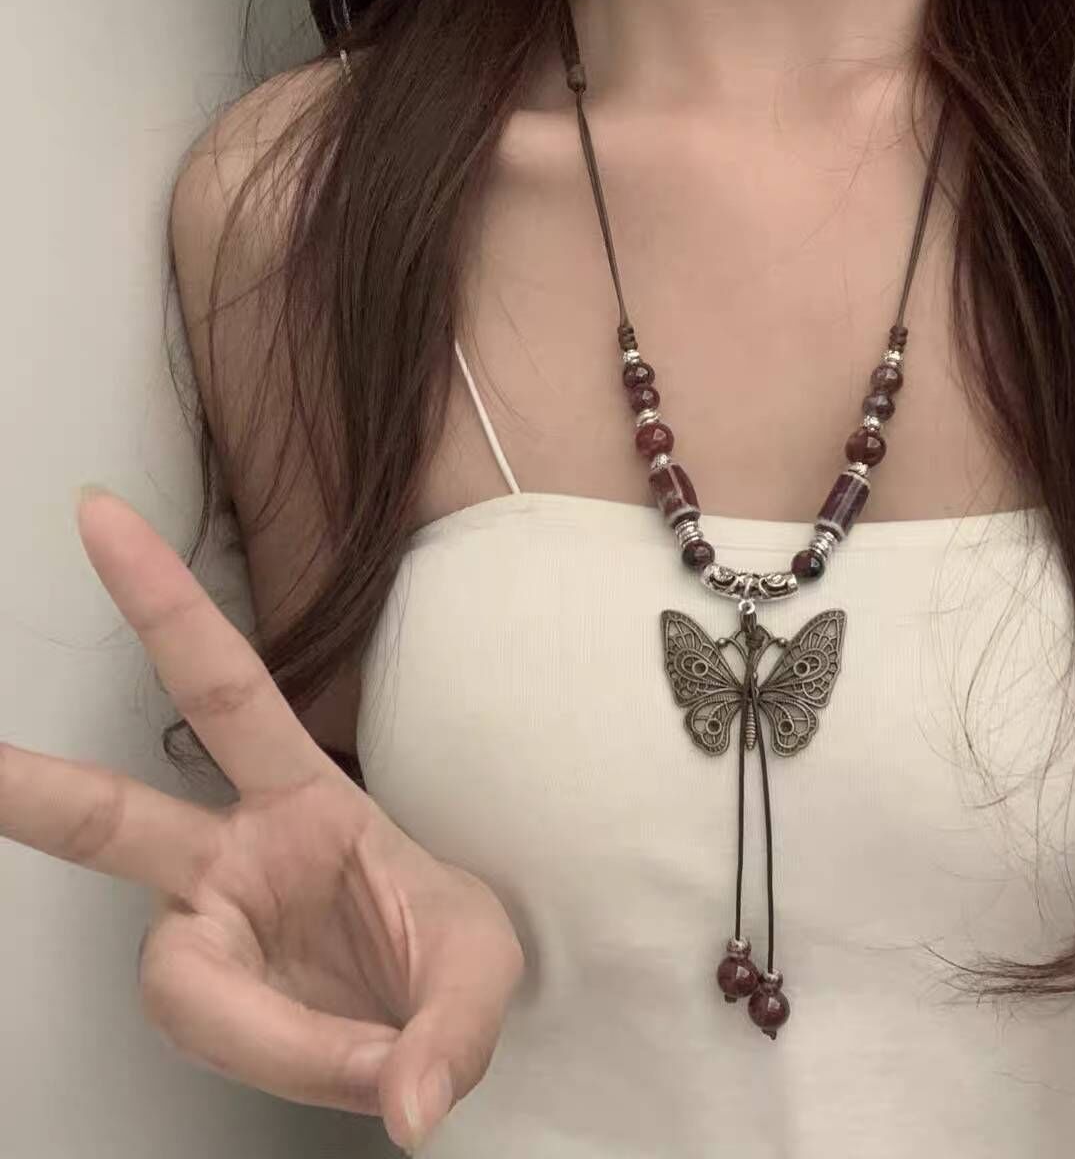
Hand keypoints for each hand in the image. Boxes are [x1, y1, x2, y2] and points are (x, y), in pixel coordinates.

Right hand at [0, 487, 522, 1150]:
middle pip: (116, 822)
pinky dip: (300, 1071)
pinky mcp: (221, 1008)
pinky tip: (367, 1075)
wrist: (442, 1016)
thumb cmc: (453, 951)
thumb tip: (406, 1109)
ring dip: (282, 1036)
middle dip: (34, 791)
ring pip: (184, 987)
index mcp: (302, 798)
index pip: (223, 690)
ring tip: (379, 1055)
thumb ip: (454, 1028)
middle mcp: (234, 862)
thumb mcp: (486, 966)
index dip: (162, 605)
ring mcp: (215, 939)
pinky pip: (235, 1046)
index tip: (100, 518)